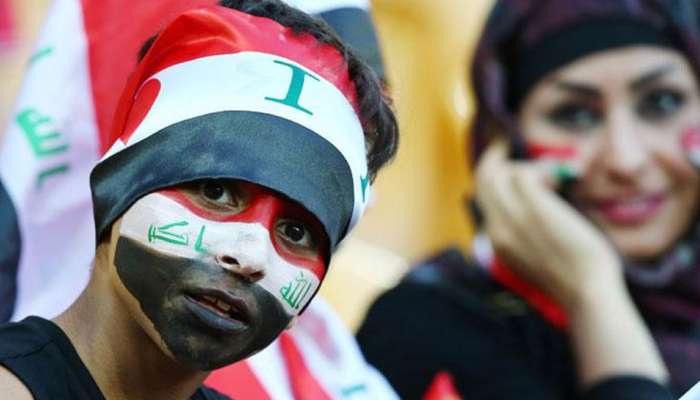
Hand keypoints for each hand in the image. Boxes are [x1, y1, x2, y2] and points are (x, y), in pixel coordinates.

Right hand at [475, 140, 624, 310]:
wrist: (586, 293)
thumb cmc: (574, 279)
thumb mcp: (537, 258)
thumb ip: (526, 234)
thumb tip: (536, 202)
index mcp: (496, 243)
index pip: (482, 199)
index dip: (492, 177)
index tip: (505, 164)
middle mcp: (496, 229)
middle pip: (482, 180)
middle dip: (495, 158)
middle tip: (508, 144)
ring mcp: (512, 218)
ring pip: (498, 173)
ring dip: (524, 166)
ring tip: (552, 175)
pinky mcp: (533, 208)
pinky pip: (525, 174)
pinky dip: (542, 170)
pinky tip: (562, 179)